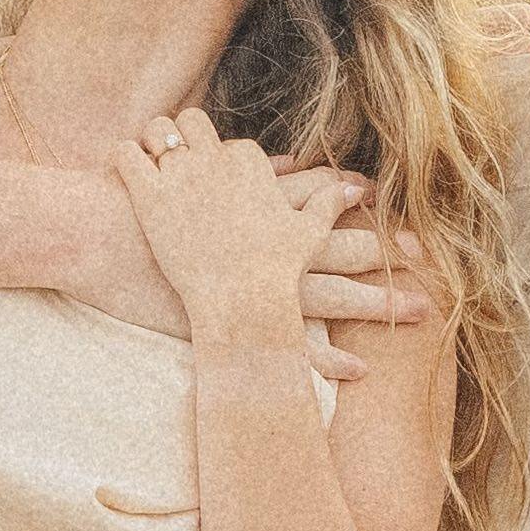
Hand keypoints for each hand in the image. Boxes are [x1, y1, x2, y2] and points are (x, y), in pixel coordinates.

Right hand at [58, 166, 416, 374]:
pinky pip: (290, 347)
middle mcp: (263, 244)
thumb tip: (280, 161)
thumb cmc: (135, 204)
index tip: (402, 217)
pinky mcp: (233, 322)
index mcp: (254, 210)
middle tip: (435, 264)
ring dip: (377, 303)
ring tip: (421, 313)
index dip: (363, 211)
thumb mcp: (192, 175)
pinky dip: (327, 358)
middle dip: (388, 255)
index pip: (321, 203)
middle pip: (339, 247)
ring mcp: (251, 284)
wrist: (94, 232)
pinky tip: (362, 370)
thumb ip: (239, 172)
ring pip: (329, 295)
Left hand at [116, 109, 361, 356]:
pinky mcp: (149, 196)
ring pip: (156, 130)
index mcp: (250, 159)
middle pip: (190, 121)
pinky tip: (126, 171)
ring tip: (149, 160)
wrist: (242, 301)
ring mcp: (181, 174)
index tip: (215, 176)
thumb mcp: (309, 233)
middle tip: (176, 157)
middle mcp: (215, 157)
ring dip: (152, 141)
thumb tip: (354, 189)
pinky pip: (126, 154)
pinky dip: (124, 156)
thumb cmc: (277, 271)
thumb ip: (327, 203)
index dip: (220, 157)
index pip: (229, 140)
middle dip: (183, 136)